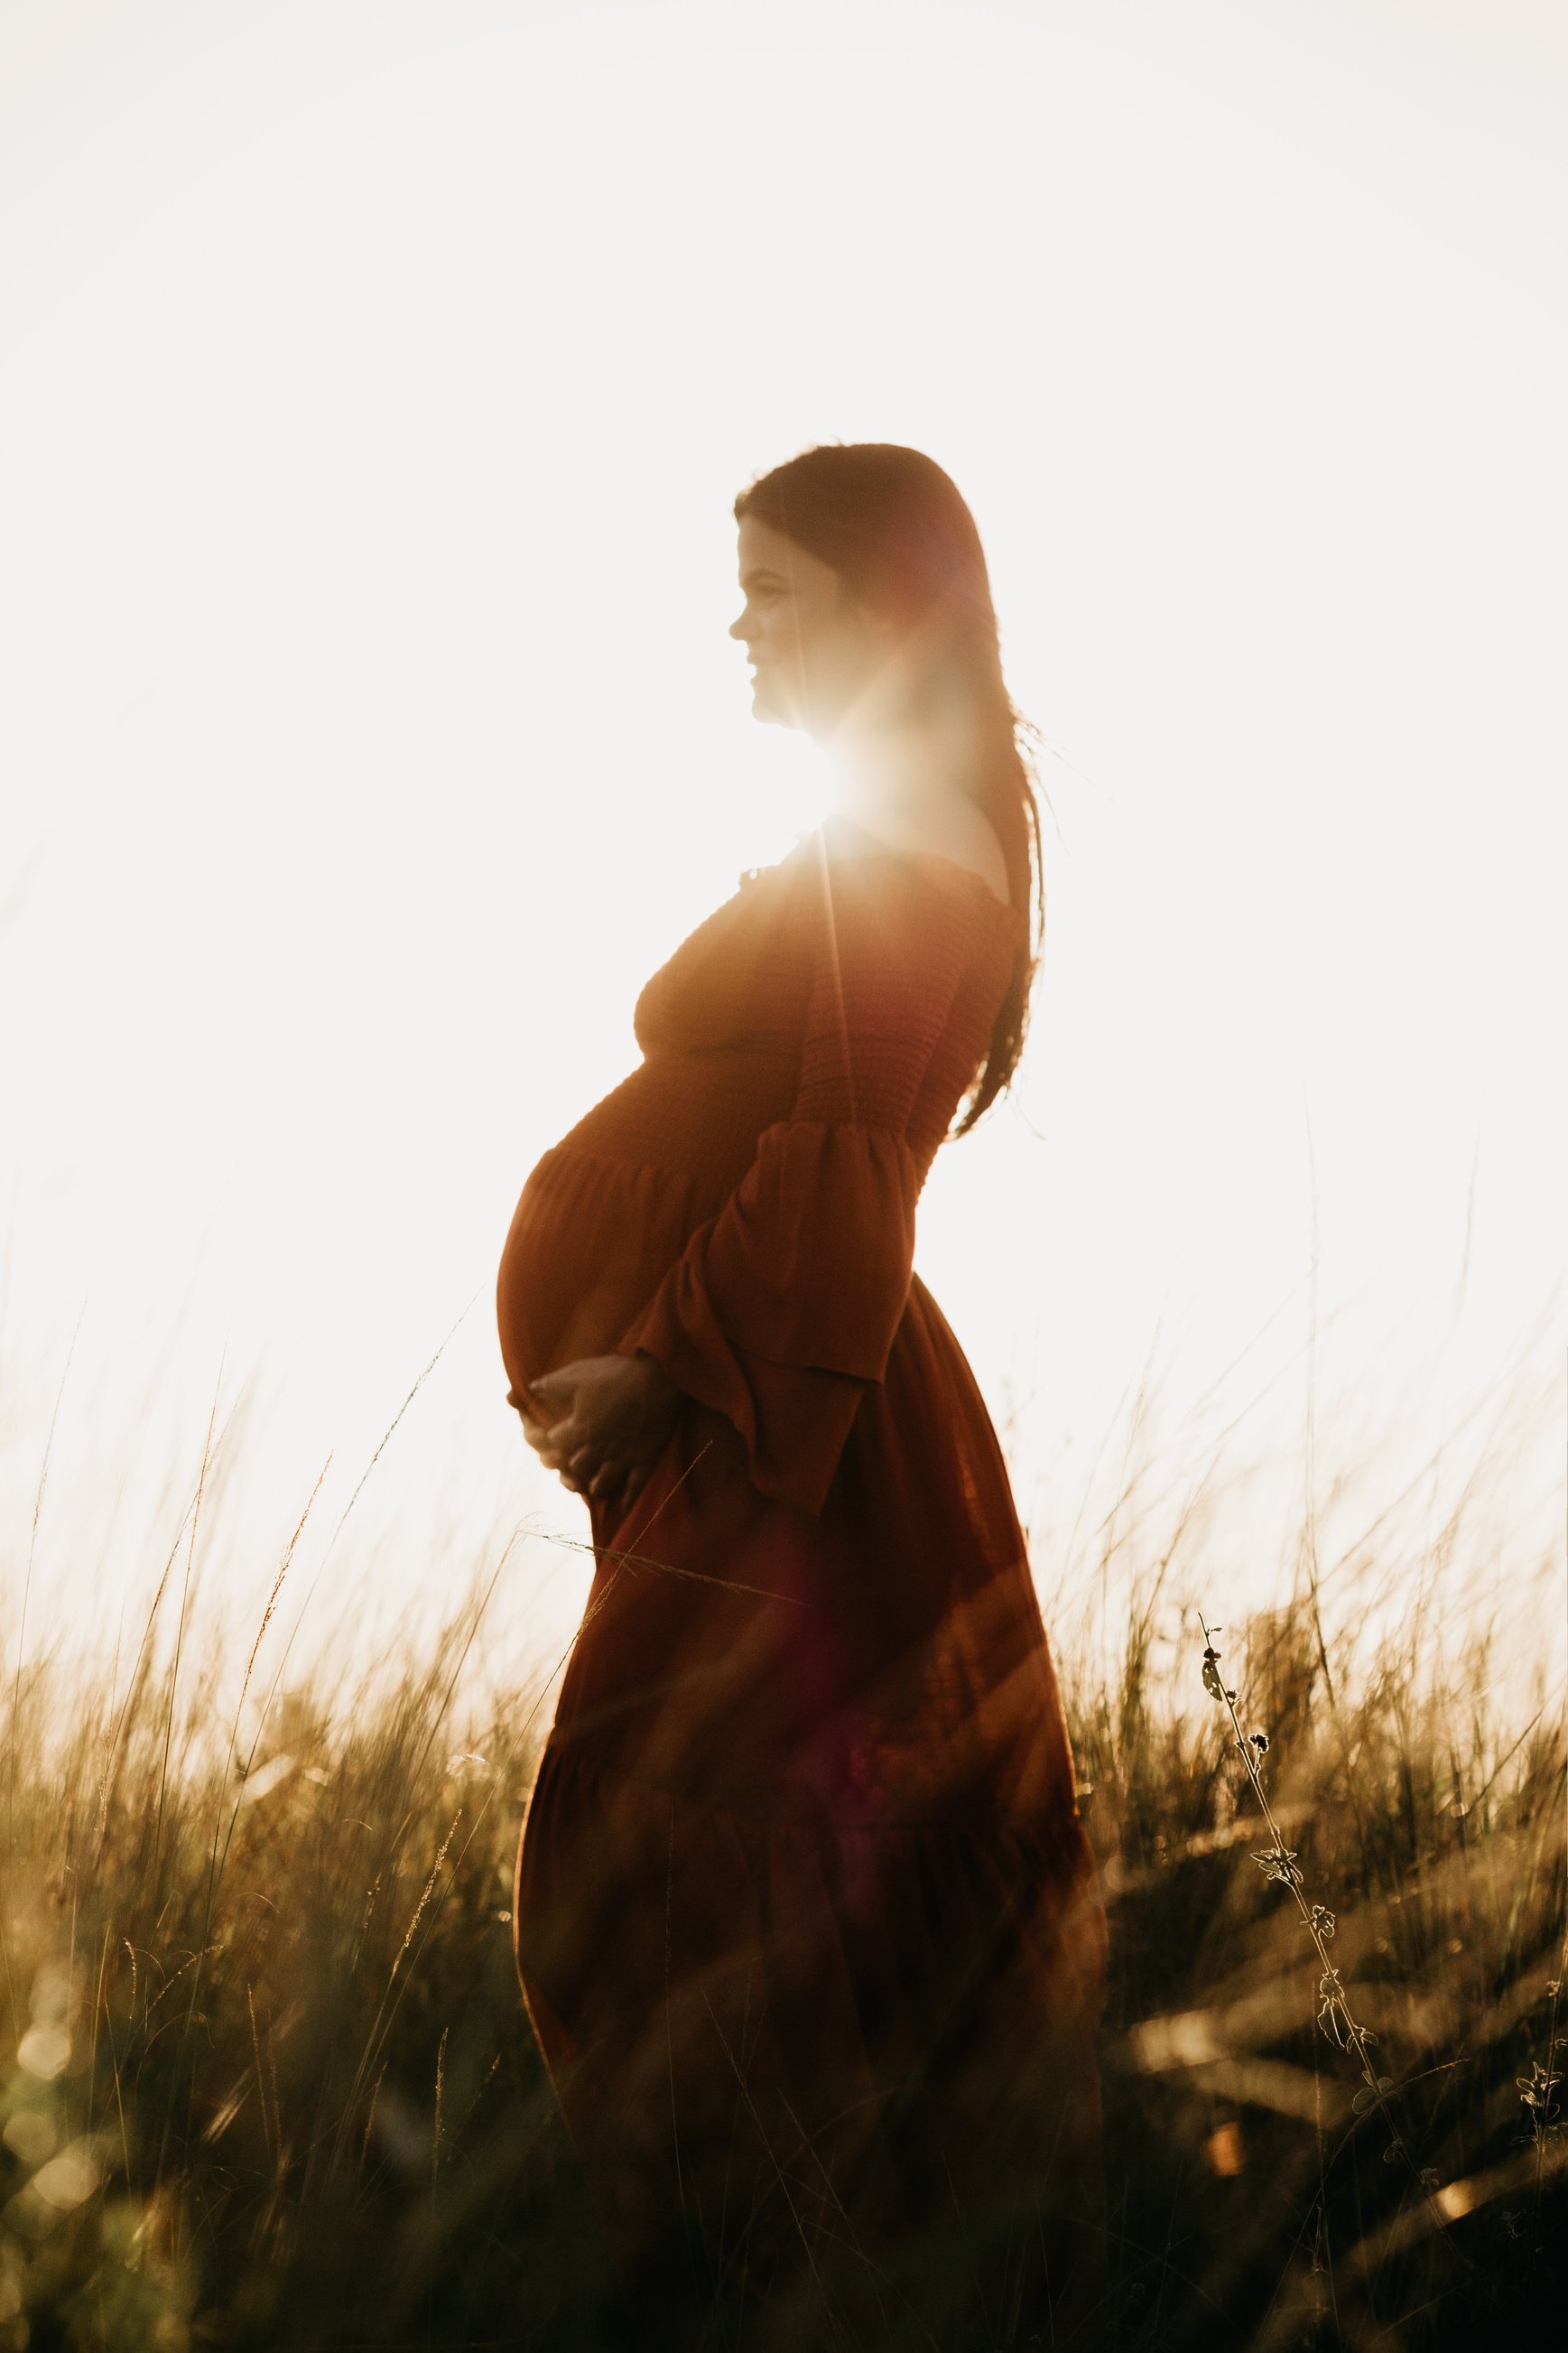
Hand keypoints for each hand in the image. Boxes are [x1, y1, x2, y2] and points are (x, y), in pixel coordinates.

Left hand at [510, 1352, 682, 1516]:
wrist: (661, 1379)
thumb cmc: (618, 1374)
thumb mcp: (579, 1373)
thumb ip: (552, 1384)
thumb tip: (529, 1388)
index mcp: (580, 1428)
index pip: (554, 1442)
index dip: (548, 1437)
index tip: (549, 1433)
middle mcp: (598, 1448)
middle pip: (575, 1467)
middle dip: (569, 1464)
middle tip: (569, 1460)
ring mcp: (623, 1457)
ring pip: (601, 1484)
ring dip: (593, 1485)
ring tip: (591, 1483)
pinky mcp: (645, 1460)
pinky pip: (634, 1488)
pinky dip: (626, 1501)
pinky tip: (621, 1509)